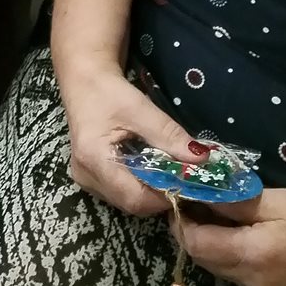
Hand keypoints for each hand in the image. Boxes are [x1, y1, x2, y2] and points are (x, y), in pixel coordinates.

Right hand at [56, 58, 205, 218]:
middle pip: (131, 203)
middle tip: (181, 174)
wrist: (84, 82)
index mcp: (93, 160)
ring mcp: (86, 180)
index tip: (187, 182)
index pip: (134, 197)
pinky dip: (140, 185)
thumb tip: (201, 158)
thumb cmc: (107, 91)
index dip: (164, 195)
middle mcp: (86, 177)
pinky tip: (149, 168)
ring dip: (151, 190)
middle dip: (161, 194)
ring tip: (166, 169)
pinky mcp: (91, 179)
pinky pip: (120, 193)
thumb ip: (169, 134)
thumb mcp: (140, 108)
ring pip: (127, 201)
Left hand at [174, 186, 285, 285]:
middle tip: (195, 203)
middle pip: (207, 260)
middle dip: (195, 233)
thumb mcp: (278, 202)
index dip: (181, 222)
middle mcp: (253, 284)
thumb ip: (235, 201)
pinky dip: (237, 257)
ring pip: (225, 271)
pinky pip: (246, 278)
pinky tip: (249, 237)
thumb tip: (198, 191)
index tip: (178, 198)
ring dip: (216, 246)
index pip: (196, 244)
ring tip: (220, 216)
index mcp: (251, 257)